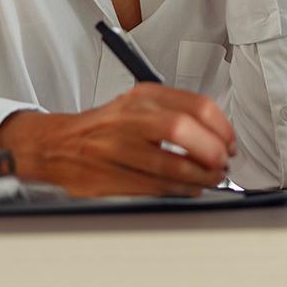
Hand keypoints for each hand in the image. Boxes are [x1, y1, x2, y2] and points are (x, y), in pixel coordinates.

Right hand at [0, 84, 236, 196]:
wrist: (56, 144)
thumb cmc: (105, 126)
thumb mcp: (138, 105)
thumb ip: (175, 113)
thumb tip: (217, 136)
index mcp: (143, 96)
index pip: (194, 105)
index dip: (221, 127)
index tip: (230, 142)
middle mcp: (129, 116)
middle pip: (180, 129)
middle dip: (210, 150)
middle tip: (222, 162)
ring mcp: (115, 146)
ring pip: (167, 163)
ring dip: (198, 176)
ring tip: (211, 179)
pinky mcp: (107, 175)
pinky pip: (151, 185)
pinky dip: (177, 190)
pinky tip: (189, 189)